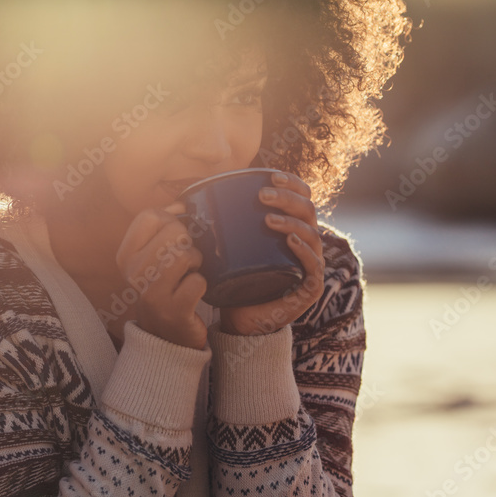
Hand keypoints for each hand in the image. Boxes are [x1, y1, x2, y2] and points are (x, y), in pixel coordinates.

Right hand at [115, 204, 207, 349]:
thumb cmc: (163, 286)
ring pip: (186, 255)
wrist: (163, 334)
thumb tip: (182, 202)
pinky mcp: (174, 310)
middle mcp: (133, 272)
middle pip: (173, 231)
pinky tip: (192, 293)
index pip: (150, 215)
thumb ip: (162, 227)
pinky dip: (202, 285)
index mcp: (126, 255)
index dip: (170, 219)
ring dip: (196, 263)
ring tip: (188, 274)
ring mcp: (152, 293)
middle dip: (187, 243)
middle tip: (184, 261)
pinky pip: (198, 281)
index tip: (173, 236)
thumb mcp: (151, 256)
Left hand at [218, 172, 324, 335]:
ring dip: (292, 222)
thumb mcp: (224, 247)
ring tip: (268, 219)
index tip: (270, 176)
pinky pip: (314, 266)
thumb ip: (213, 224)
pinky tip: (290, 241)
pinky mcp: (310, 287)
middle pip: (308, 210)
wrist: (239, 320)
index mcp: (290, 227)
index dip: (292, 183)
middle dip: (288, 198)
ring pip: (312, 233)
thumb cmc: (232, 280)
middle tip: (263, 195)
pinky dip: (304, 251)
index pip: (301, 197)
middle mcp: (305, 242)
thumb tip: (181, 200)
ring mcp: (310, 264)